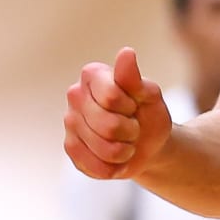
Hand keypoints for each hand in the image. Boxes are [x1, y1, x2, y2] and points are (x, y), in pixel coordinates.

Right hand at [64, 48, 170, 180]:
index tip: (134, 105)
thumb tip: (126, 52)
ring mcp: (70, 122)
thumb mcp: (149, 95)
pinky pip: (95, 165)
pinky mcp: (70, 148)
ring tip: (126, 142)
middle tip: (133, 127)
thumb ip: (134, 78)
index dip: (131, 107)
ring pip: (103, 148)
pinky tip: (116, 157)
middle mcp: (75, 95)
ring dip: (124, 150)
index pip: (111, 97)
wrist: (148, 143)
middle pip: (109, 125)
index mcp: (93, 75)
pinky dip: (114, 166)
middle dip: (130, 131)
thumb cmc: (148, 113)